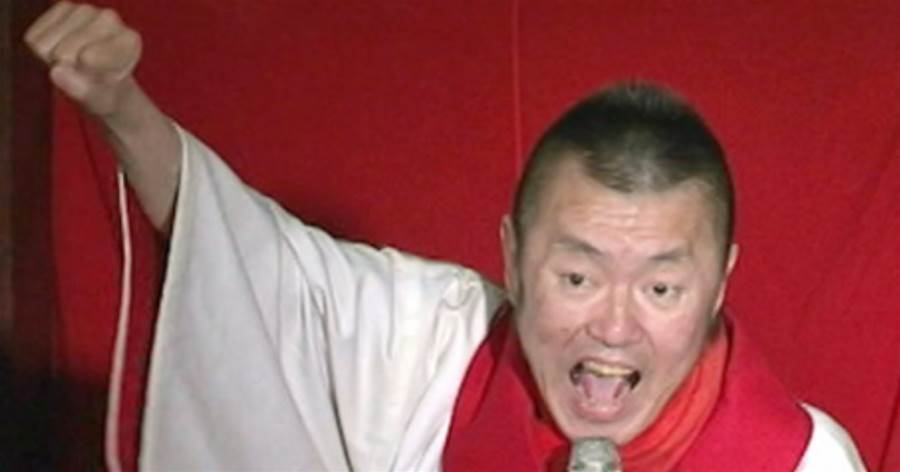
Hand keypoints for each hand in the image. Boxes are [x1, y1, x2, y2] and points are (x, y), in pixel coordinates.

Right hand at [24, 2, 141, 116]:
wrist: (100, 79)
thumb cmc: (105, 91)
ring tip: (74, 61)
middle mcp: (110, 19)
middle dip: (68, 68)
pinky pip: (33, 38)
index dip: (85, 74)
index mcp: (129, 41)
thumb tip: (57, 70)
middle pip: (64, 52)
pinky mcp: (62, 8)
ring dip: (53, 60)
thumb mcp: (98, 100)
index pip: (89, 58)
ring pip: (45, 45)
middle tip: (85, 71)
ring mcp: (85, 10)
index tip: (103, 77)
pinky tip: (61, 50)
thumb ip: (82, 90)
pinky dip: (41, 52)